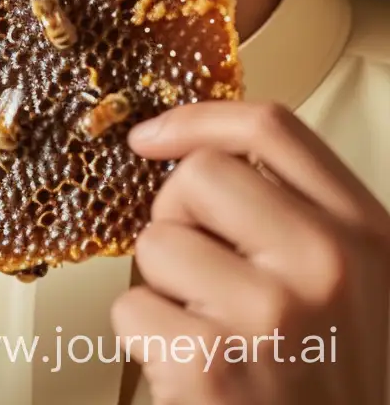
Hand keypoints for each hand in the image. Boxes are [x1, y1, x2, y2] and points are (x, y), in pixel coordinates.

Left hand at [114, 100, 389, 401]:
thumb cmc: (339, 385)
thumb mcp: (362, 289)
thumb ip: (306, 219)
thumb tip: (205, 156)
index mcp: (367, 238)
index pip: (275, 129)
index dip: (199, 120)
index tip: (154, 138)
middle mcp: (326, 266)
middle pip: (199, 176)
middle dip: (180, 219)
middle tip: (204, 278)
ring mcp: (269, 314)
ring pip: (157, 243)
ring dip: (165, 290)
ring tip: (213, 337)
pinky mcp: (212, 364)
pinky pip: (132, 310)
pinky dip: (147, 343)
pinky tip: (196, 375)